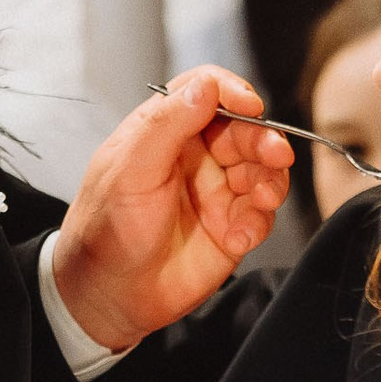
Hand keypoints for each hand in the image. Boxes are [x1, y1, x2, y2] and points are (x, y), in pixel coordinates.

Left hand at [51, 67, 295, 352]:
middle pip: (245, 130)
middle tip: (274, 154)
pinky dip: (259, 222)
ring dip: (270, 181)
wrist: (108, 295)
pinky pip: (261, 214)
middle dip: (264, 139)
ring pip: (262, 170)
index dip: (233, 92)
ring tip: (263, 200)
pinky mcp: (231, 226)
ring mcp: (216, 191)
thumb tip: (205, 87)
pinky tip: (238, 237)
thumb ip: (167, 124)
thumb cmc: (105, 229)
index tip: (250, 105)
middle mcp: (195, 156)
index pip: (206, 92)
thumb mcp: (130, 169)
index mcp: (164, 131)